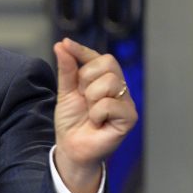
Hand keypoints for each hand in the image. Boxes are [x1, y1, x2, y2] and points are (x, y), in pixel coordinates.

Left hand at [52, 38, 137, 192]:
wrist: (71, 148)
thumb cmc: (72, 122)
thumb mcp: (65, 92)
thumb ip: (67, 69)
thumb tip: (62, 44)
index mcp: (104, 80)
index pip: (99, 57)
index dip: (82, 50)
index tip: (65, 44)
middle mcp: (119, 88)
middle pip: (108, 63)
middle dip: (86, 79)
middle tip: (83, 98)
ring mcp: (126, 102)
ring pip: (110, 82)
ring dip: (91, 98)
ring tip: (90, 113)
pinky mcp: (129, 117)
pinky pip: (111, 103)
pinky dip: (97, 114)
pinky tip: (97, 122)